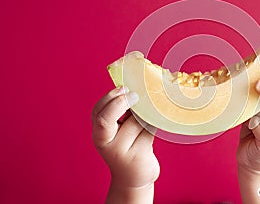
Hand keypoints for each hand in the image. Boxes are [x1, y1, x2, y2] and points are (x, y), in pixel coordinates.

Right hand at [92, 86, 159, 202]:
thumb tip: (138, 90)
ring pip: (135, 122)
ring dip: (145, 115)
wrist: (133, 178)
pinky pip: (148, 131)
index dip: (110, 98)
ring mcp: (121, 152)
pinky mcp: (138, 156)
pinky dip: (153, 124)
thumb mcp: (118, 132)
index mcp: (99, 134)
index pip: (97, 112)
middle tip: (136, 95)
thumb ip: (122, 114)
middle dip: (120, 103)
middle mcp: (105, 143)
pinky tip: (156, 123)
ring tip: (149, 115)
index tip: (124, 88)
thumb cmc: (127, 147)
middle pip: (105, 119)